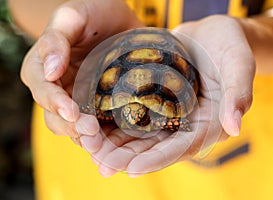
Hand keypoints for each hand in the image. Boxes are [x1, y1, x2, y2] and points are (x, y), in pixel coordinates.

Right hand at [20, 0, 142, 146]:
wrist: (119, 19)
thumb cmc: (94, 11)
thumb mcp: (73, 16)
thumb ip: (56, 40)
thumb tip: (49, 72)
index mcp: (44, 68)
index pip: (43, 91)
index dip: (55, 103)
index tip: (72, 111)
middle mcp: (59, 88)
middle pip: (56, 116)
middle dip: (72, 126)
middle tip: (91, 131)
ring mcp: (80, 99)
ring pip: (75, 127)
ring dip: (86, 138)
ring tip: (101, 144)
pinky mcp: (101, 105)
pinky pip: (99, 126)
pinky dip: (104, 138)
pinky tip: (114, 146)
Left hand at [90, 15, 254, 176]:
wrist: (212, 33)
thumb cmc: (230, 46)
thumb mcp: (239, 64)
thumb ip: (238, 94)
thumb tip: (234, 127)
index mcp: (209, 123)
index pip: (181, 148)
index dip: (156, 160)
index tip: (130, 170)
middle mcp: (187, 123)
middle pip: (156, 147)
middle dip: (128, 158)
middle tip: (101, 164)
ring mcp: (170, 113)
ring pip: (141, 135)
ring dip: (117, 145)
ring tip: (92, 150)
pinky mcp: (157, 101)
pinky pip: (135, 116)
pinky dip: (116, 124)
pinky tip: (96, 127)